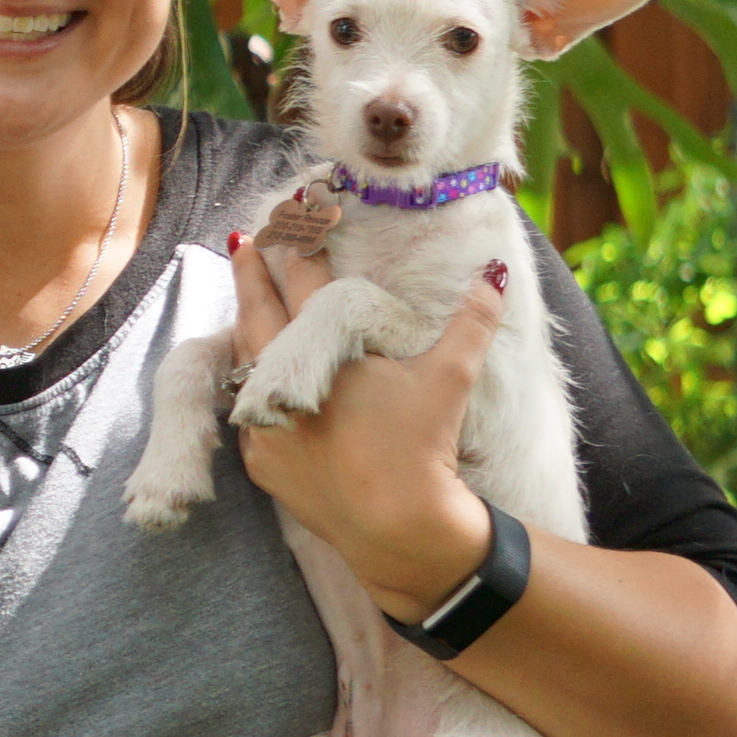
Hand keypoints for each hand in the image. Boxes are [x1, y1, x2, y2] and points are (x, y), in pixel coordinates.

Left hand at [227, 225, 507, 610]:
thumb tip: (495, 271)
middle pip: (259, 310)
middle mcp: (282, 379)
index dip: (305, 240)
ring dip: (244, 323)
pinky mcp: (260, 461)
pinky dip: (246, 383)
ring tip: (242, 297)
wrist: (398, 529)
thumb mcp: (451, 378)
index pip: (308, 279)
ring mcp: (264, 421)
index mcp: (324, 350)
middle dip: (252, 270)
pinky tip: (246, 371)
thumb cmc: (422, 448)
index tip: (298, 207)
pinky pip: (244, 410)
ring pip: (243, 358)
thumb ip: (472, 320)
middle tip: (242, 237)